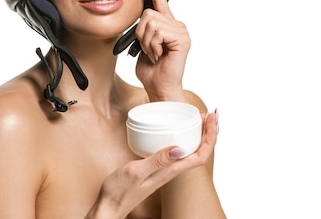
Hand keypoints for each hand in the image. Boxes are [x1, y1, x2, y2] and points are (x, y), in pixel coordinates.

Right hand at [85, 110, 218, 218]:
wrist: (109, 206)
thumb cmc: (120, 192)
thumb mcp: (136, 172)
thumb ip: (156, 160)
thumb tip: (179, 148)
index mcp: (170, 171)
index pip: (200, 155)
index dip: (210, 137)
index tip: (211, 119)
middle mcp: (171, 171)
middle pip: (200, 151)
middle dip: (209, 132)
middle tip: (211, 114)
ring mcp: (165, 169)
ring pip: (191, 151)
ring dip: (200, 135)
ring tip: (202, 119)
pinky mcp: (157, 167)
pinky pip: (178, 151)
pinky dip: (184, 138)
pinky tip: (178, 131)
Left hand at [134, 0, 190, 100]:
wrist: (159, 88)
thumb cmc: (152, 70)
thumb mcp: (143, 43)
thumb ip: (144, 27)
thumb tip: (140, 14)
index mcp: (168, 24)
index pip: (158, 0)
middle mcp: (177, 25)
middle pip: (147, 12)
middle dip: (141, 33)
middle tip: (148, 50)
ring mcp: (182, 31)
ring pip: (150, 21)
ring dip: (146, 41)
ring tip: (154, 53)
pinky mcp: (182, 39)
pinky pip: (157, 31)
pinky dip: (152, 45)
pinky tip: (159, 55)